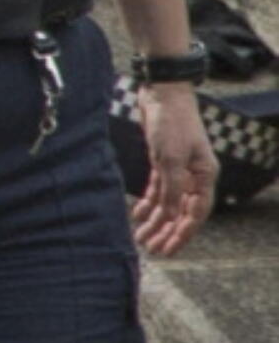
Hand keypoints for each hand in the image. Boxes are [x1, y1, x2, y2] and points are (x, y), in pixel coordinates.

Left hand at [131, 86, 217, 255]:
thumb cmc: (172, 123)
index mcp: (204, 175)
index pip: (195, 213)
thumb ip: (170, 189)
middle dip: (167, 232)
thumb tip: (167, 216)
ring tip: (141, 237)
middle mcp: (194, 175)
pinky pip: (157, 189)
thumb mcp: (171, 159)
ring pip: (168, 203)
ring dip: (155, 221)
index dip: (182, 234)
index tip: (168, 249)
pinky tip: (137, 215)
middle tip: (152, 250)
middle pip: (181, 211)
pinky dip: (148, 203)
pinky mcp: (164, 161)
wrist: (163, 92)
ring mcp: (179, 168)